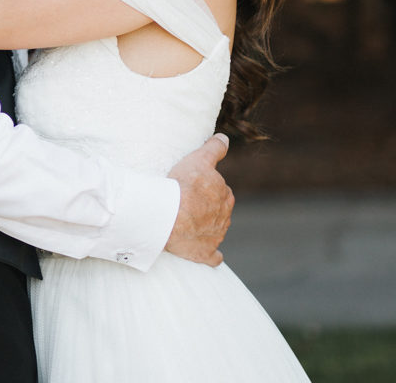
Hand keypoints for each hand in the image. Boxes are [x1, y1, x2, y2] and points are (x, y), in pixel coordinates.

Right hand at [163, 134, 233, 265]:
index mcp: (225, 196)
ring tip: (190, 224)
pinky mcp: (205, 253)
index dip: (208, 189)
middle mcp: (224, 218)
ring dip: (208, 228)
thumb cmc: (183, 186)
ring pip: (216, 231)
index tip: (195, 188)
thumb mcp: (198, 159)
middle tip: (191, 204)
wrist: (169, 217)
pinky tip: (212, 255)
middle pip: (219, 211)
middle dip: (209, 208)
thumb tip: (224, 138)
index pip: (221, 191)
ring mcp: (216, 236)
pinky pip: (213, 256)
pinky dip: (213, 255)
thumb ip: (214, 149)